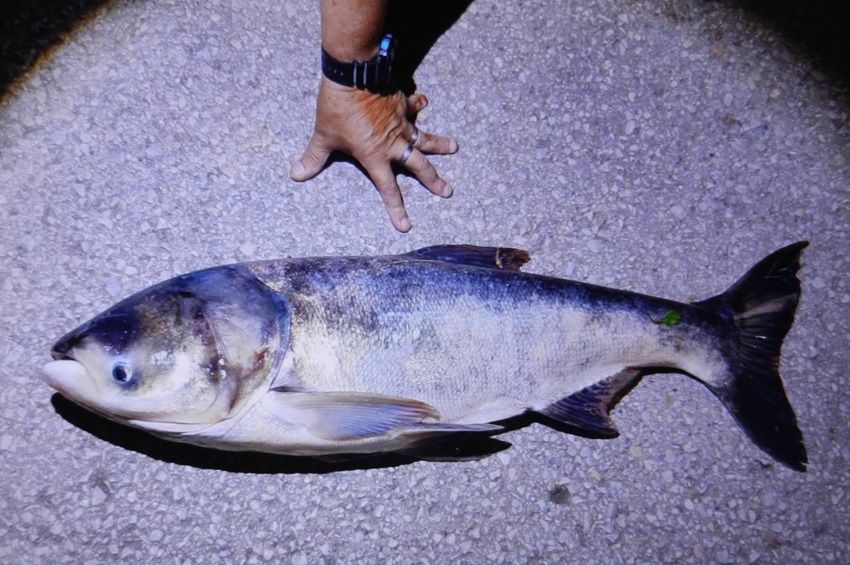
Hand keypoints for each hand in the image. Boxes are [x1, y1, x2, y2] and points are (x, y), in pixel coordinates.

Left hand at [290, 78, 457, 231]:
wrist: (354, 74)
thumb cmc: (338, 108)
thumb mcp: (324, 135)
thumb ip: (314, 157)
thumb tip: (296, 175)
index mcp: (375, 156)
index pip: (389, 189)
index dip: (397, 210)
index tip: (406, 226)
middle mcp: (394, 143)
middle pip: (419, 166)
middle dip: (434, 180)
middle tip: (447, 191)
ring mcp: (401, 123)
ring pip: (425, 137)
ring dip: (440, 144)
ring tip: (454, 147)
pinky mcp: (402, 103)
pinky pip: (415, 106)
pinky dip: (419, 104)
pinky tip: (425, 102)